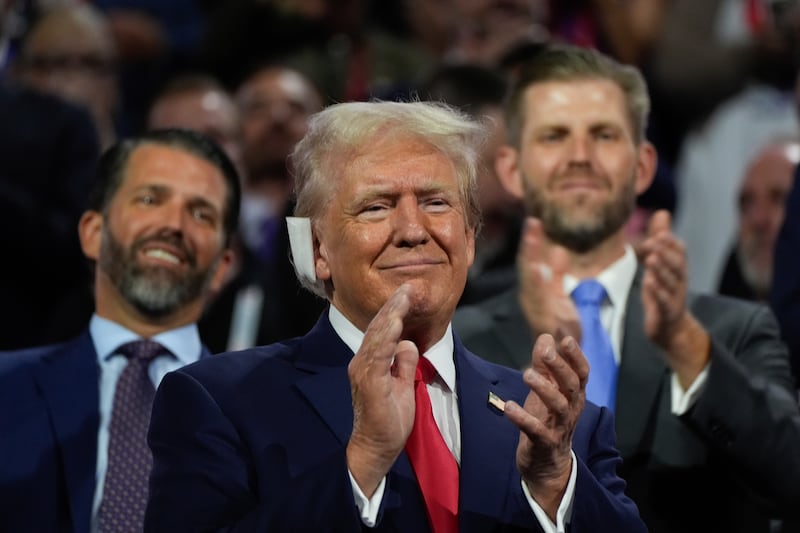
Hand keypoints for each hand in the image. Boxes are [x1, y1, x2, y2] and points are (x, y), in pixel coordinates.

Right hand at [346, 284, 417, 496]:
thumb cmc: (388, 421)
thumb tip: (409, 343)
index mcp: (371, 362)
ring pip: (378, 336)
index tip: (409, 292)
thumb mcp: (403, 386)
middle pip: (380, 327)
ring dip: (392, 314)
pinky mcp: (368, 382)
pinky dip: (387, 337)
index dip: (396, 310)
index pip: (384, 330)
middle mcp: (362, 362)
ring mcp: (363, 371)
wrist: (375, 448)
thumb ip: (404, 364)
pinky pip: (378, 355)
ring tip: (404, 296)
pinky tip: (396, 322)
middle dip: (395, 305)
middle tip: (409, 286)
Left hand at [505, 334, 587, 519]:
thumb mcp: (546, 390)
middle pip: (572, 386)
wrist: (547, 464)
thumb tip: (546, 336)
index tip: (566, 339)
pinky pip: (536, 430)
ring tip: (527, 374)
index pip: (582, 373)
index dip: (576, 356)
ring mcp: (559, 428)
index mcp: (573, 396)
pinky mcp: (544, 443)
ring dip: (544, 389)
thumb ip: (545, 365)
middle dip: (561, 368)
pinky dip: (523, 418)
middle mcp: (570, 410)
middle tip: (547, 353)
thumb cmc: (547, 420)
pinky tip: (509, 406)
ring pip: (558, 406)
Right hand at [517, 217, 580, 341]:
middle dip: (531, 246)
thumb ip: (557, 275)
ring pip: (533, 281)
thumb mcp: (559, 296)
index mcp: (534, 290)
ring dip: (533, 259)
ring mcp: (538, 309)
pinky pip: (541, 301)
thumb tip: (558, 251)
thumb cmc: (559, 326)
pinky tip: (539, 269)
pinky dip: (539, 286)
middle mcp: (532, 298)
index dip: (532, 242)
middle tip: (533, 223)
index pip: (531, 261)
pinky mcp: (546, 321)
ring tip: (534, 240)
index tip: (534, 220)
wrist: (561, 357)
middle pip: (529, 267)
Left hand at [639, 210, 709, 384]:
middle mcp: (679, 282)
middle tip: (651, 241)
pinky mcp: (666, 313)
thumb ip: (660, 240)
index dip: (670, 242)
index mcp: (678, 269)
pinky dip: (657, 292)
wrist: (670, 329)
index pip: (680, 252)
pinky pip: (664, 302)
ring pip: (671, 282)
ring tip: (650, 258)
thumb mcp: (660, 264)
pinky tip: (648, 282)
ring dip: (661, 269)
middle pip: (677, 264)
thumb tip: (662, 212)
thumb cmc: (663, 292)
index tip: (658, 233)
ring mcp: (674, 298)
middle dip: (666, 252)